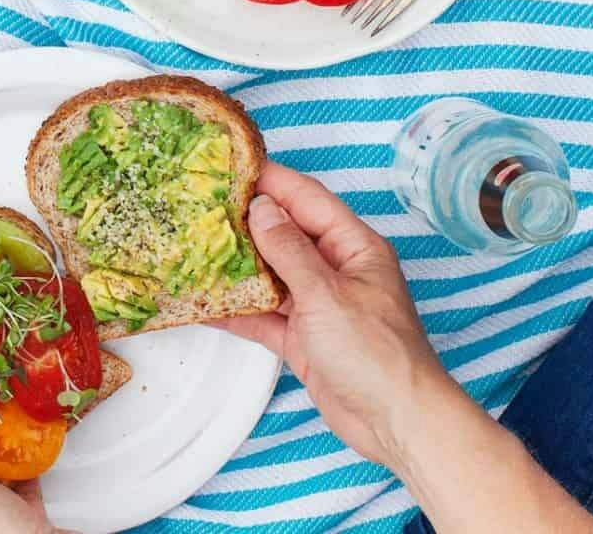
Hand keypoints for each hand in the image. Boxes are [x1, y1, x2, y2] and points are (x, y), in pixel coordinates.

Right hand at [217, 161, 452, 469]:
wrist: (397, 425)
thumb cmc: (375, 352)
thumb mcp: (327, 293)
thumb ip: (289, 250)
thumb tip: (260, 208)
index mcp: (352, 246)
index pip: (307, 199)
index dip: (271, 180)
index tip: (231, 166)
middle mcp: (335, 269)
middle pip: (285, 234)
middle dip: (246, 221)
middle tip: (201, 205)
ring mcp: (318, 304)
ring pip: (271, 274)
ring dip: (237, 265)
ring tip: (195, 246)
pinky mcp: (304, 337)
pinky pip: (265, 315)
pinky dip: (239, 309)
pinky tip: (206, 302)